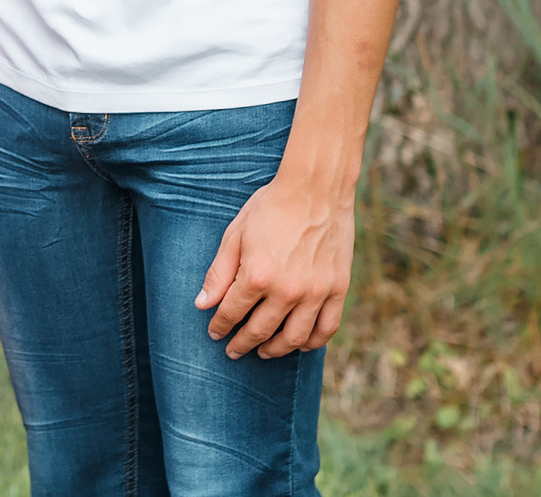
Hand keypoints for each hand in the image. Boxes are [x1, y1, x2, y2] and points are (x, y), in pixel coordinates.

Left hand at [195, 173, 355, 358]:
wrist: (315, 189)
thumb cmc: (270, 207)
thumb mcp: (235, 234)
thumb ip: (219, 272)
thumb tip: (202, 304)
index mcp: (257, 275)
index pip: (232, 312)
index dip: (220, 325)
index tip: (214, 333)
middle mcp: (287, 290)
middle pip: (260, 330)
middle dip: (242, 343)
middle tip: (234, 350)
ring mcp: (316, 293)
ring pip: (294, 338)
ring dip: (275, 350)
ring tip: (263, 352)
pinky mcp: (338, 290)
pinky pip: (326, 329)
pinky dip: (312, 343)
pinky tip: (300, 344)